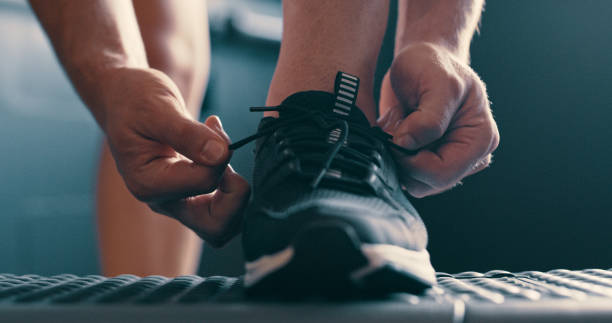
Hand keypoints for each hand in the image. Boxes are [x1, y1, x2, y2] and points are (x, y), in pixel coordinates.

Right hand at [100, 67, 249, 246]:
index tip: (214, 126)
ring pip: (221, 222)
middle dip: (237, 197)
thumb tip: (221, 154)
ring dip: (235, 191)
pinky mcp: (189, 194)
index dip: (221, 156)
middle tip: (229, 155)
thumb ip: (188, 134)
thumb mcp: (158, 109)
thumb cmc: (134, 100)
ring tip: (222, 149)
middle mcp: (163, 201)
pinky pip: (220, 206)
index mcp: (149, 184)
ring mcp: (176, 201)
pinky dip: (231, 184)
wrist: (122, 100)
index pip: (204, 183)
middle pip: (216, 227)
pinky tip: (219, 150)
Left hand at [378, 43, 498, 197]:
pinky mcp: (429, 161)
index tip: (395, 138)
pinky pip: (407, 175)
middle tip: (394, 130)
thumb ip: (427, 118)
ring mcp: (449, 160)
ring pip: (416, 183)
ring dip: (398, 159)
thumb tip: (406, 145)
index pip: (443, 172)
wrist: (420, 61)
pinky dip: (395, 158)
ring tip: (398, 127)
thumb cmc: (433, 65)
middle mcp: (469, 156)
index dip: (413, 162)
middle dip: (404, 160)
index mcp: (480, 139)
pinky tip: (396, 134)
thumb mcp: (436, 83)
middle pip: (429, 183)